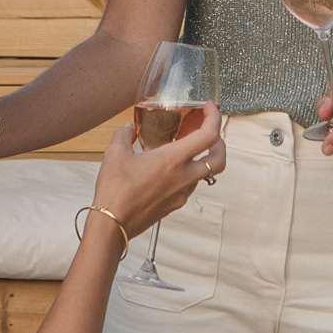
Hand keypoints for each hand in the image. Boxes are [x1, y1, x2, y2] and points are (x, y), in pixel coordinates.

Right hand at [93, 102, 223, 240]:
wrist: (112, 224)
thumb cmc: (114, 190)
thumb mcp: (114, 154)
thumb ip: (124, 135)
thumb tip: (128, 129)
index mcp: (172, 160)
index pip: (209, 136)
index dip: (214, 118)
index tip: (209, 108)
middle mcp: (183, 177)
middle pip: (219, 159)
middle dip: (221, 143)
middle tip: (210, 132)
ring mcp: (181, 193)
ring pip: (205, 174)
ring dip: (202, 160)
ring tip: (186, 150)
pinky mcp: (174, 205)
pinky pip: (189, 186)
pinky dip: (188, 174)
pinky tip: (170, 170)